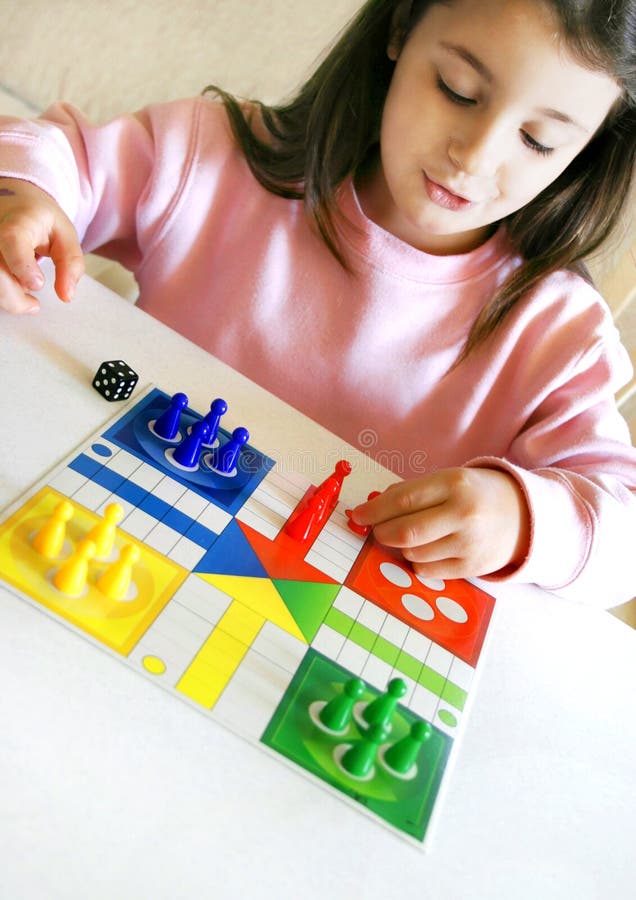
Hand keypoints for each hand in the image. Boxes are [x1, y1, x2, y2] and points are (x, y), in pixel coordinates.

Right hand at [0, 177, 83, 313]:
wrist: (14, 202)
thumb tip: (66, 296)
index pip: (12, 241)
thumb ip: (71, 264)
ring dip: (7, 298)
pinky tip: (12, 288)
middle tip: (34, 305)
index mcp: (18, 221)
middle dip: (15, 298)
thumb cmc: (41, 220)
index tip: (38, 284)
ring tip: (25, 293)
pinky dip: (2, 293)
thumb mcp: (65, 235)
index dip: (22, 266)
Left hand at [351, 467, 530, 579]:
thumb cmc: (475, 494)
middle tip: (377, 531)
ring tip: (412, 537)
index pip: (402, 500)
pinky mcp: (472, 568)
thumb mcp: (448, 481)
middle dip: (381, 533)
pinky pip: (428, 571)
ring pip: (413, 554)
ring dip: (402, 547)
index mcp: (454, 484)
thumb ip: (412, 492)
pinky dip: (419, 562)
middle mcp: (463, 514)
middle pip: (405, 532)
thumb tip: (373, 506)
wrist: (523, 515)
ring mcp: (469, 543)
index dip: (374, 511)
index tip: (358, 515)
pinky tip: (429, 549)